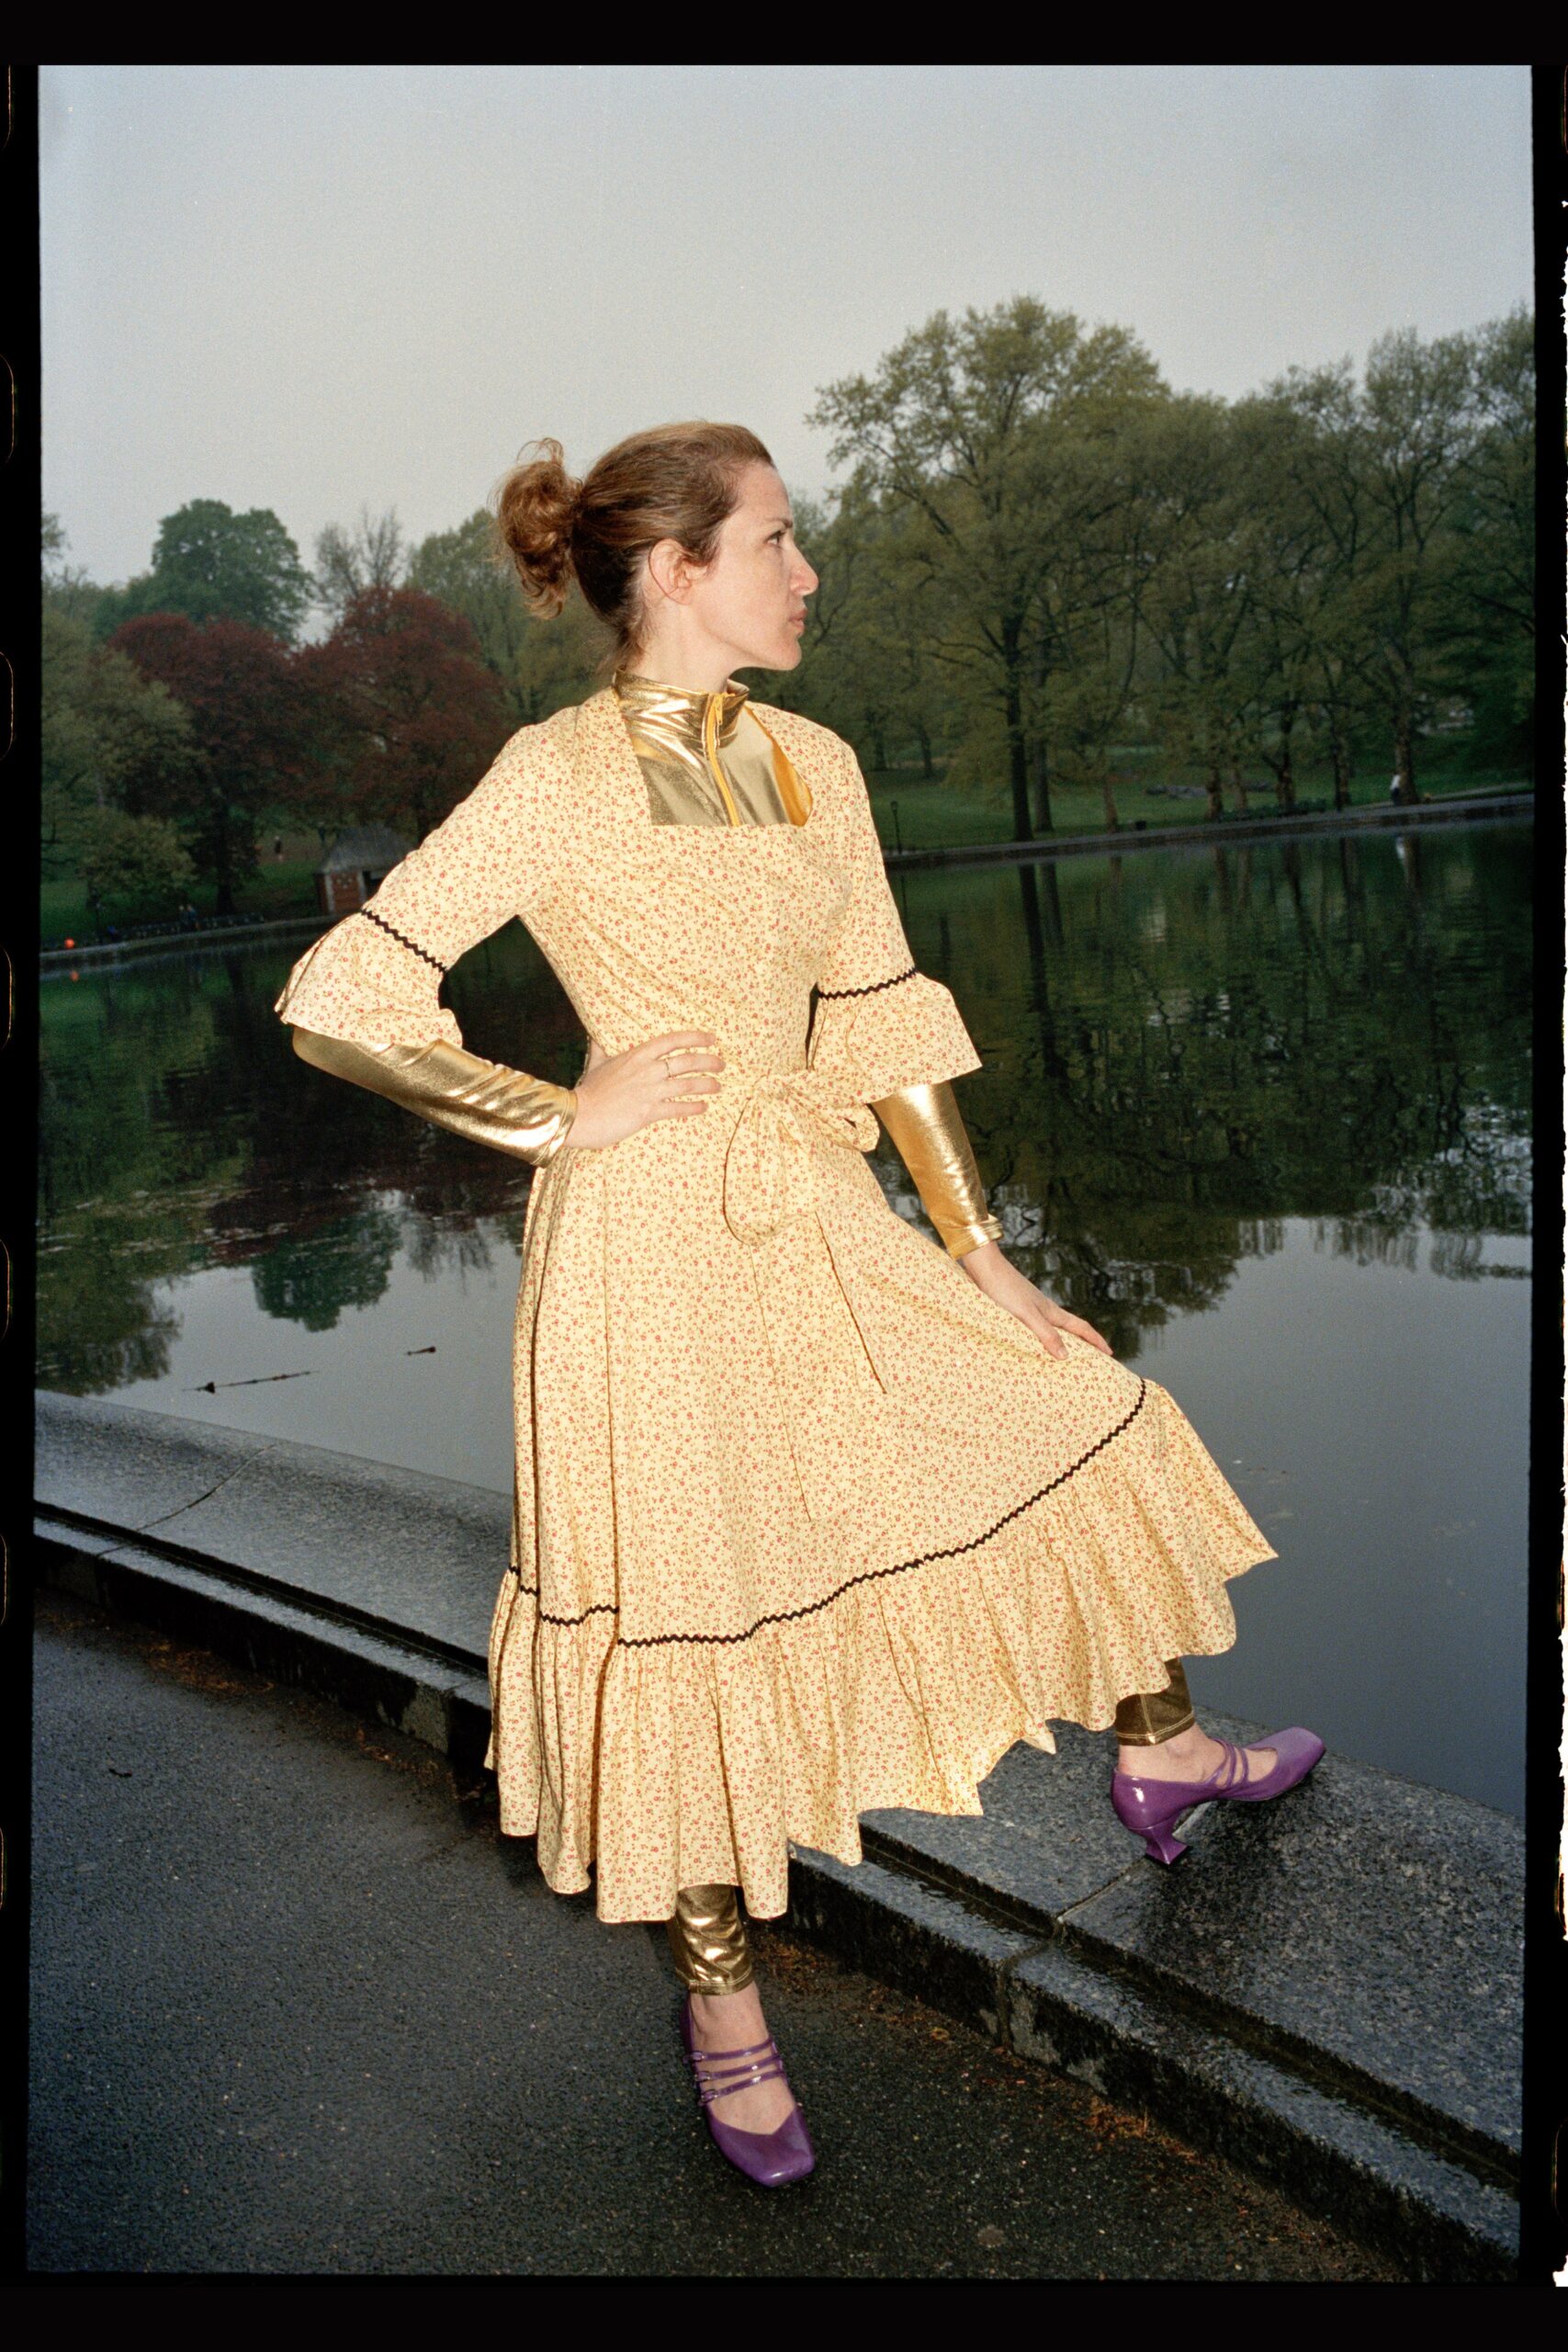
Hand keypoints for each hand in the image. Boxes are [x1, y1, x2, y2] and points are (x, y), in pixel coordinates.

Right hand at [562, 1030, 724, 1149]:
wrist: (578, 1114)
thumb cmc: (588, 1089)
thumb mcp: (596, 1062)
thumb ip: (601, 1047)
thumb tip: (595, 1033)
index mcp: (637, 1055)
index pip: (672, 1041)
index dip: (695, 1038)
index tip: (711, 1039)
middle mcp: (647, 1070)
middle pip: (686, 1061)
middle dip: (708, 1061)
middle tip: (722, 1064)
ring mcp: (649, 1091)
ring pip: (686, 1084)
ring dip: (706, 1085)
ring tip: (718, 1086)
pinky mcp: (648, 1112)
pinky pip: (677, 1108)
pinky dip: (693, 1107)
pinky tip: (703, 1107)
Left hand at [957, 1241, 1113, 1360]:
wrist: (984, 1267)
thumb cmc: (1004, 1290)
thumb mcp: (1027, 1315)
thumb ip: (1045, 1334)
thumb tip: (1066, 1356)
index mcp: (1050, 1311)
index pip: (1080, 1327)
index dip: (1096, 1341)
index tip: (1110, 1353)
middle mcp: (1043, 1309)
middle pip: (1070, 1327)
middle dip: (1084, 1342)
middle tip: (1094, 1357)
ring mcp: (1030, 1307)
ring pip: (1052, 1326)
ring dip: (1062, 1339)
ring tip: (1066, 1353)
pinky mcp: (1015, 1307)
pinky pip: (1036, 1326)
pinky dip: (1042, 1337)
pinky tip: (1033, 1342)